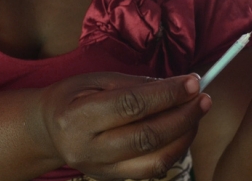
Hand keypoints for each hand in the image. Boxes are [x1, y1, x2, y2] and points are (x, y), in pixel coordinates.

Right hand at [38, 72, 210, 179]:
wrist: (49, 131)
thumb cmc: (73, 98)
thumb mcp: (95, 80)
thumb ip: (134, 84)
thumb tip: (175, 86)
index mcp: (77, 117)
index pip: (130, 105)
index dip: (166, 94)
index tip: (192, 83)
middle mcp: (87, 149)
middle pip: (147, 136)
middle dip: (182, 116)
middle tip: (202, 99)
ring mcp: (100, 169)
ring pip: (154, 160)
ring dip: (184, 137)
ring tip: (196, 114)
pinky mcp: (113, 179)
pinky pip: (152, 170)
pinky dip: (174, 151)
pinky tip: (182, 132)